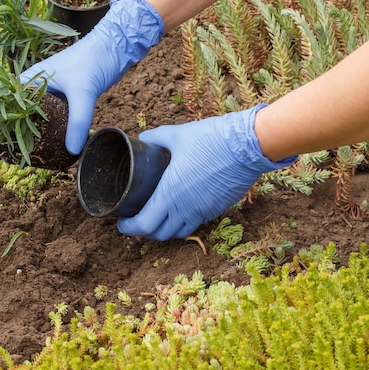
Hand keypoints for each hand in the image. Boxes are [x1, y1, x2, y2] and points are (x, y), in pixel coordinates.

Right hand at [21, 0, 163, 153]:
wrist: (115, 47)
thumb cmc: (93, 60)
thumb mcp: (83, 93)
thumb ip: (77, 122)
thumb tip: (72, 150)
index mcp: (32, 78)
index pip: (11, 103)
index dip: (6, 123)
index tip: (4, 143)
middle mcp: (38, 85)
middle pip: (23, 112)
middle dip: (21, 132)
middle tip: (19, 154)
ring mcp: (52, 91)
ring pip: (40, 116)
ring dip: (39, 132)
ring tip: (34, 153)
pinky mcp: (65, 97)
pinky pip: (55, 116)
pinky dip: (54, 129)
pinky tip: (56, 144)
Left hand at [117, 105, 296, 239]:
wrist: (247, 146)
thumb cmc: (210, 139)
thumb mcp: (176, 135)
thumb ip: (156, 137)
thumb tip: (144, 137)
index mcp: (170, 193)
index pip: (144, 224)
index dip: (130, 228)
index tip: (122, 223)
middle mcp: (185, 208)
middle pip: (160, 234)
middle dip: (144, 232)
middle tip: (137, 220)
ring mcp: (203, 211)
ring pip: (179, 233)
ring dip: (165, 230)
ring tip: (157, 218)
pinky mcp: (217, 209)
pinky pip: (196, 223)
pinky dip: (184, 222)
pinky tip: (180, 209)